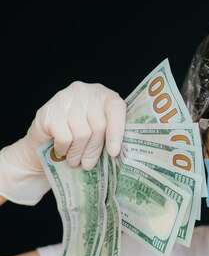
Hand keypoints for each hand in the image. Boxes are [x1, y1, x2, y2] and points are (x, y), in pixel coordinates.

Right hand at [0, 81, 125, 204]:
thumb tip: (115, 153)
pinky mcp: (48, 111)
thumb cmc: (79, 135)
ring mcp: (65, 98)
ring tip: (75, 161)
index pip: (116, 108)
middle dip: (94, 149)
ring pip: (82, 133)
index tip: (114, 152)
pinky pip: (65, 137)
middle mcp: (85, 91)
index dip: (117, 132)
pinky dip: (64, 149)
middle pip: (99, 125)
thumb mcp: (99, 131)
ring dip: (78, 152)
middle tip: (89, 164)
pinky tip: (62, 151)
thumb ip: (110, 134)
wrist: (44, 137)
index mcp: (104, 94)